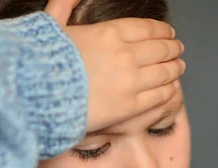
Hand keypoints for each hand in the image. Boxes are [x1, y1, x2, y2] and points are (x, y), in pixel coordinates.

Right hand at [45, 0, 185, 132]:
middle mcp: (125, 55)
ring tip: (179, 67)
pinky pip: (159, 96)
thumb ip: (64, 4)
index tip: (168, 33)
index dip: (161, 31)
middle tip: (178, 50)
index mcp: (109, 33)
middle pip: (159, 49)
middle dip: (172, 48)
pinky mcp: (130, 106)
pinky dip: (169, 90)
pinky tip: (173, 88)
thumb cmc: (41, 62)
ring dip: (175, 68)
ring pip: (164, 72)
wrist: (38, 96)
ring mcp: (130, 81)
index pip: (146, 28)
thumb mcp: (52, 25)